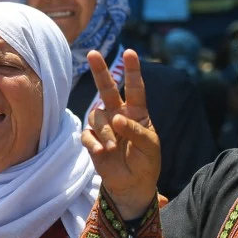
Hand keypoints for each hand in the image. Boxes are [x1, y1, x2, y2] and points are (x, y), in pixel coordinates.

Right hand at [81, 49, 160, 219]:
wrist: (133, 184)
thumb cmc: (146, 162)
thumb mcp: (149, 145)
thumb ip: (135, 129)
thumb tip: (116, 117)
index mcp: (137, 113)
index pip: (135, 88)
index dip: (132, 70)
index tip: (130, 53)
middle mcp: (119, 115)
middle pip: (107, 89)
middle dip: (100, 71)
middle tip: (92, 53)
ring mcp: (104, 127)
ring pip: (97, 116)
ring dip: (106, 132)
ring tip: (114, 148)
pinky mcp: (93, 141)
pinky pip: (88, 135)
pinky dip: (95, 143)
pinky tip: (103, 152)